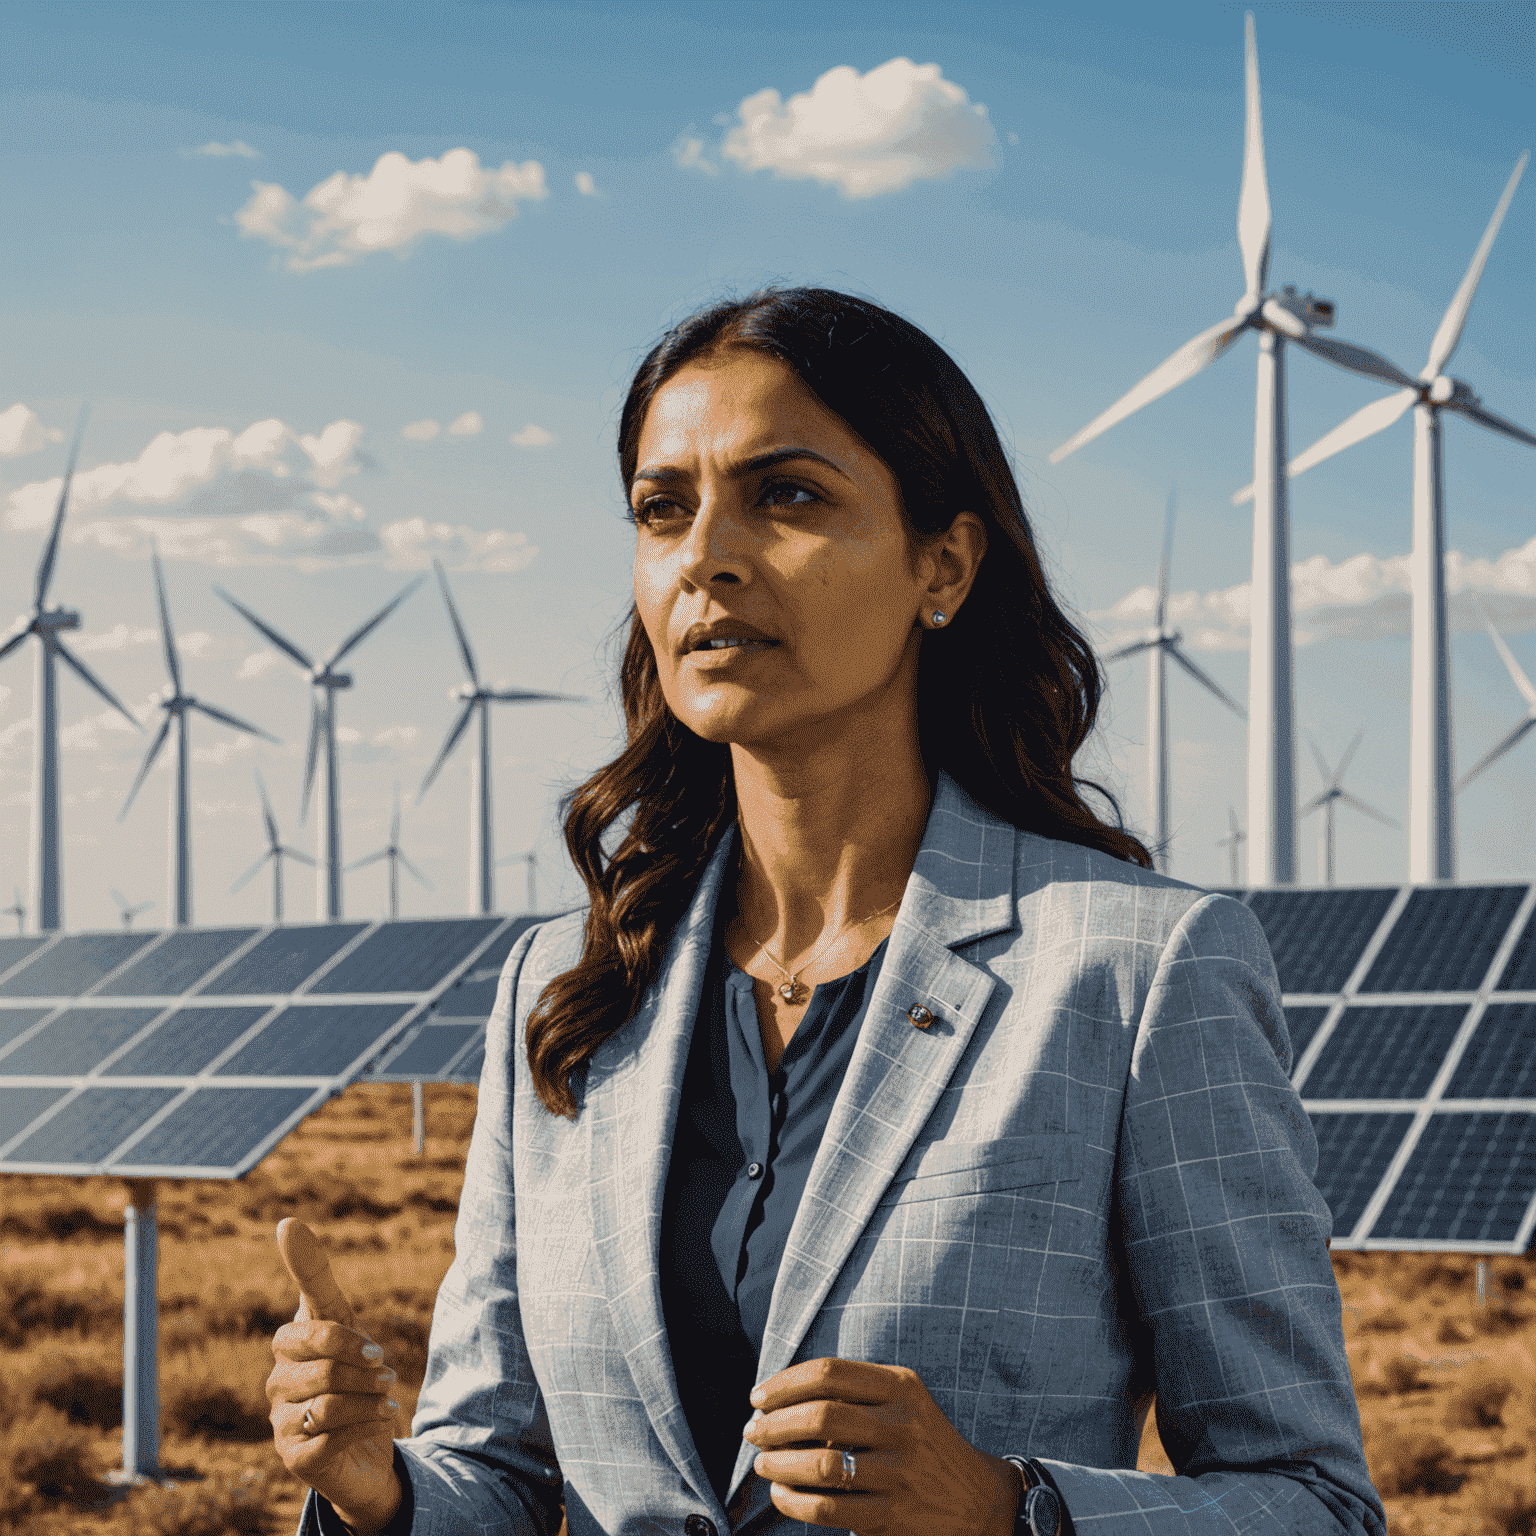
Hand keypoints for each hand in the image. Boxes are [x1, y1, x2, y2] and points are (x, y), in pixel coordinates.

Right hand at [266, 1218, 403, 1534]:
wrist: (366, 1441)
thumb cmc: (351, 1371)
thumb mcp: (341, 1318)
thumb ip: (313, 1274)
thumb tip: (285, 1221)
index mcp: (287, 1347)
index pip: (313, 1331)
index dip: (350, 1339)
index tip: (376, 1349)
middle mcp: (277, 1384)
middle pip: (324, 1369)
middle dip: (366, 1371)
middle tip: (387, 1374)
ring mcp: (280, 1423)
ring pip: (327, 1404)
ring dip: (369, 1398)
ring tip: (386, 1397)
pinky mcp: (294, 1458)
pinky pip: (329, 1438)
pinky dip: (365, 1425)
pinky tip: (379, 1419)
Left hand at [743, 1357, 1020, 1535]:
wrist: (978, 1500)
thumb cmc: (922, 1443)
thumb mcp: (903, 1402)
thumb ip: (854, 1392)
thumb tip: (779, 1398)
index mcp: (901, 1387)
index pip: (830, 1373)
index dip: (785, 1383)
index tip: (758, 1397)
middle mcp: (903, 1425)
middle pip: (821, 1414)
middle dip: (774, 1423)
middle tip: (752, 1432)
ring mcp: (899, 1472)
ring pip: (821, 1464)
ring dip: (779, 1463)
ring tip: (762, 1464)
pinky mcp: (892, 1516)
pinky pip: (829, 1508)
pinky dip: (794, 1502)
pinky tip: (781, 1495)